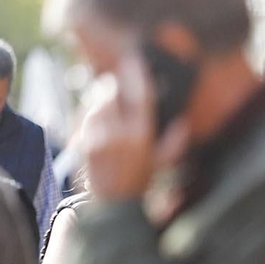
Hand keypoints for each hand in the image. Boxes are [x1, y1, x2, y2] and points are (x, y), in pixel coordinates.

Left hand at [77, 50, 190, 203]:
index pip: (140, 95)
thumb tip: (182, 124)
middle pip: (110, 92)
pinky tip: (97, 123)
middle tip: (117, 88)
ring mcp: (97, 136)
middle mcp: (119, 132)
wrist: (112, 204)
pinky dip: (89, 114)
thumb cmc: (141, 182)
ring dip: (100, 100)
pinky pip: (83, 117)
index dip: (137, 73)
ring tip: (108, 109)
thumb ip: (175, 143)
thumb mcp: (163, 164)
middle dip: (113, 87)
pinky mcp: (81, 140)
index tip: (134, 59)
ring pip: (94, 102)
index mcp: (142, 135)